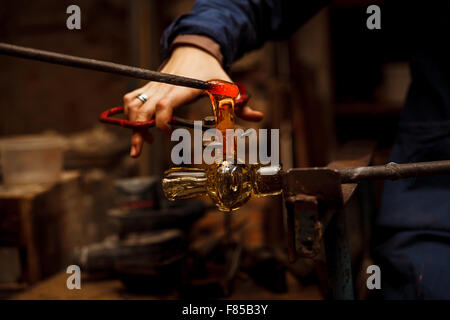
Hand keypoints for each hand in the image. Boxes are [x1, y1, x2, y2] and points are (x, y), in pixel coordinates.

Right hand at [123, 46, 263, 157]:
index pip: (165, 104)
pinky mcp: (149, 86)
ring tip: (140, 142)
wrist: (193, 49)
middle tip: (137, 151)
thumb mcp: (226, 84)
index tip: (167, 134)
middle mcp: (164, 86)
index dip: (162, 121)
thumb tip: (258, 117)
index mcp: (183, 87)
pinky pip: (132, 98)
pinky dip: (130, 113)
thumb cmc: (209, 69)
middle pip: (141, 107)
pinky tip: (140, 126)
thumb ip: (240, 103)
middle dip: (137, 130)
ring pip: (133, 102)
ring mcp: (154, 86)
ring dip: (132, 123)